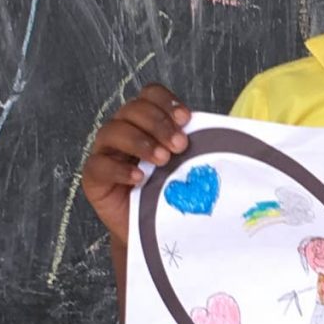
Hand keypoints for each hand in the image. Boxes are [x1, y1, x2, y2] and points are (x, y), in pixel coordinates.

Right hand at [81, 83, 190, 244]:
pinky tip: (139, 178)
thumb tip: (230, 132)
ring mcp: (105, 152)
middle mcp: (123, 130)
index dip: (166, 102)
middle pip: (133, 110)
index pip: (149, 95)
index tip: (186, 118)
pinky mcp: (94, 178)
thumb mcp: (188, 163)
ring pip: (113, 131)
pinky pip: (98, 166)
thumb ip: (198, 144)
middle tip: (180, 145)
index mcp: (145, 121)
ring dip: (141, 142)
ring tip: (163, 160)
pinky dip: (119, 170)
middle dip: (159, 124)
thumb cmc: (171, 191)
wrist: (154, 229)